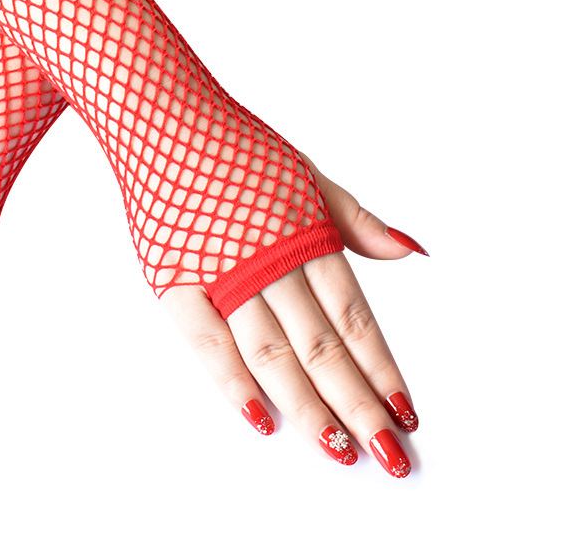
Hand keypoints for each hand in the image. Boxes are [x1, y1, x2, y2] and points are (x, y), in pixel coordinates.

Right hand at [161, 159, 424, 476]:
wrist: (162, 119)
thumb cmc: (234, 147)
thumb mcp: (305, 172)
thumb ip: (355, 219)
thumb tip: (408, 251)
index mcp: (304, 233)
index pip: (353, 317)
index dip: (380, 367)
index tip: (403, 409)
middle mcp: (268, 258)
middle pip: (321, 346)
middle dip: (357, 403)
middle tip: (385, 452)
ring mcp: (220, 271)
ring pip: (271, 352)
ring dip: (307, 405)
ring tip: (336, 447)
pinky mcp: (174, 278)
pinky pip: (207, 340)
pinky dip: (234, 381)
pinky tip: (261, 415)